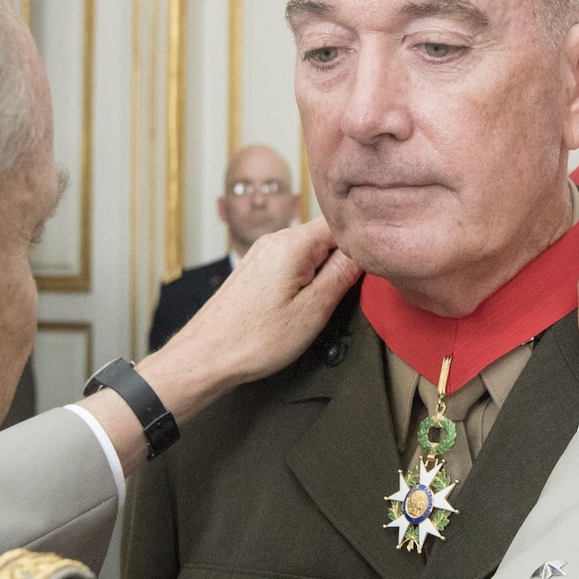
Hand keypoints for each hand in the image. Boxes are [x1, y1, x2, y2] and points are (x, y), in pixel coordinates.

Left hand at [81, 220, 360, 473]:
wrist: (205, 356)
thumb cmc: (254, 339)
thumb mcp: (313, 310)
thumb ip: (343, 275)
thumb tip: (366, 250)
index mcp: (293, 243)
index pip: (342, 222)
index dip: (362, 241)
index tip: (374, 264)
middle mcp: (275, 239)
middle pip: (326, 235)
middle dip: (344, 259)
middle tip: (349, 290)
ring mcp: (262, 252)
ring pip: (309, 250)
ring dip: (323, 271)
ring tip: (322, 301)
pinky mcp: (255, 269)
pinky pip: (292, 262)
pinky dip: (304, 278)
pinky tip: (301, 303)